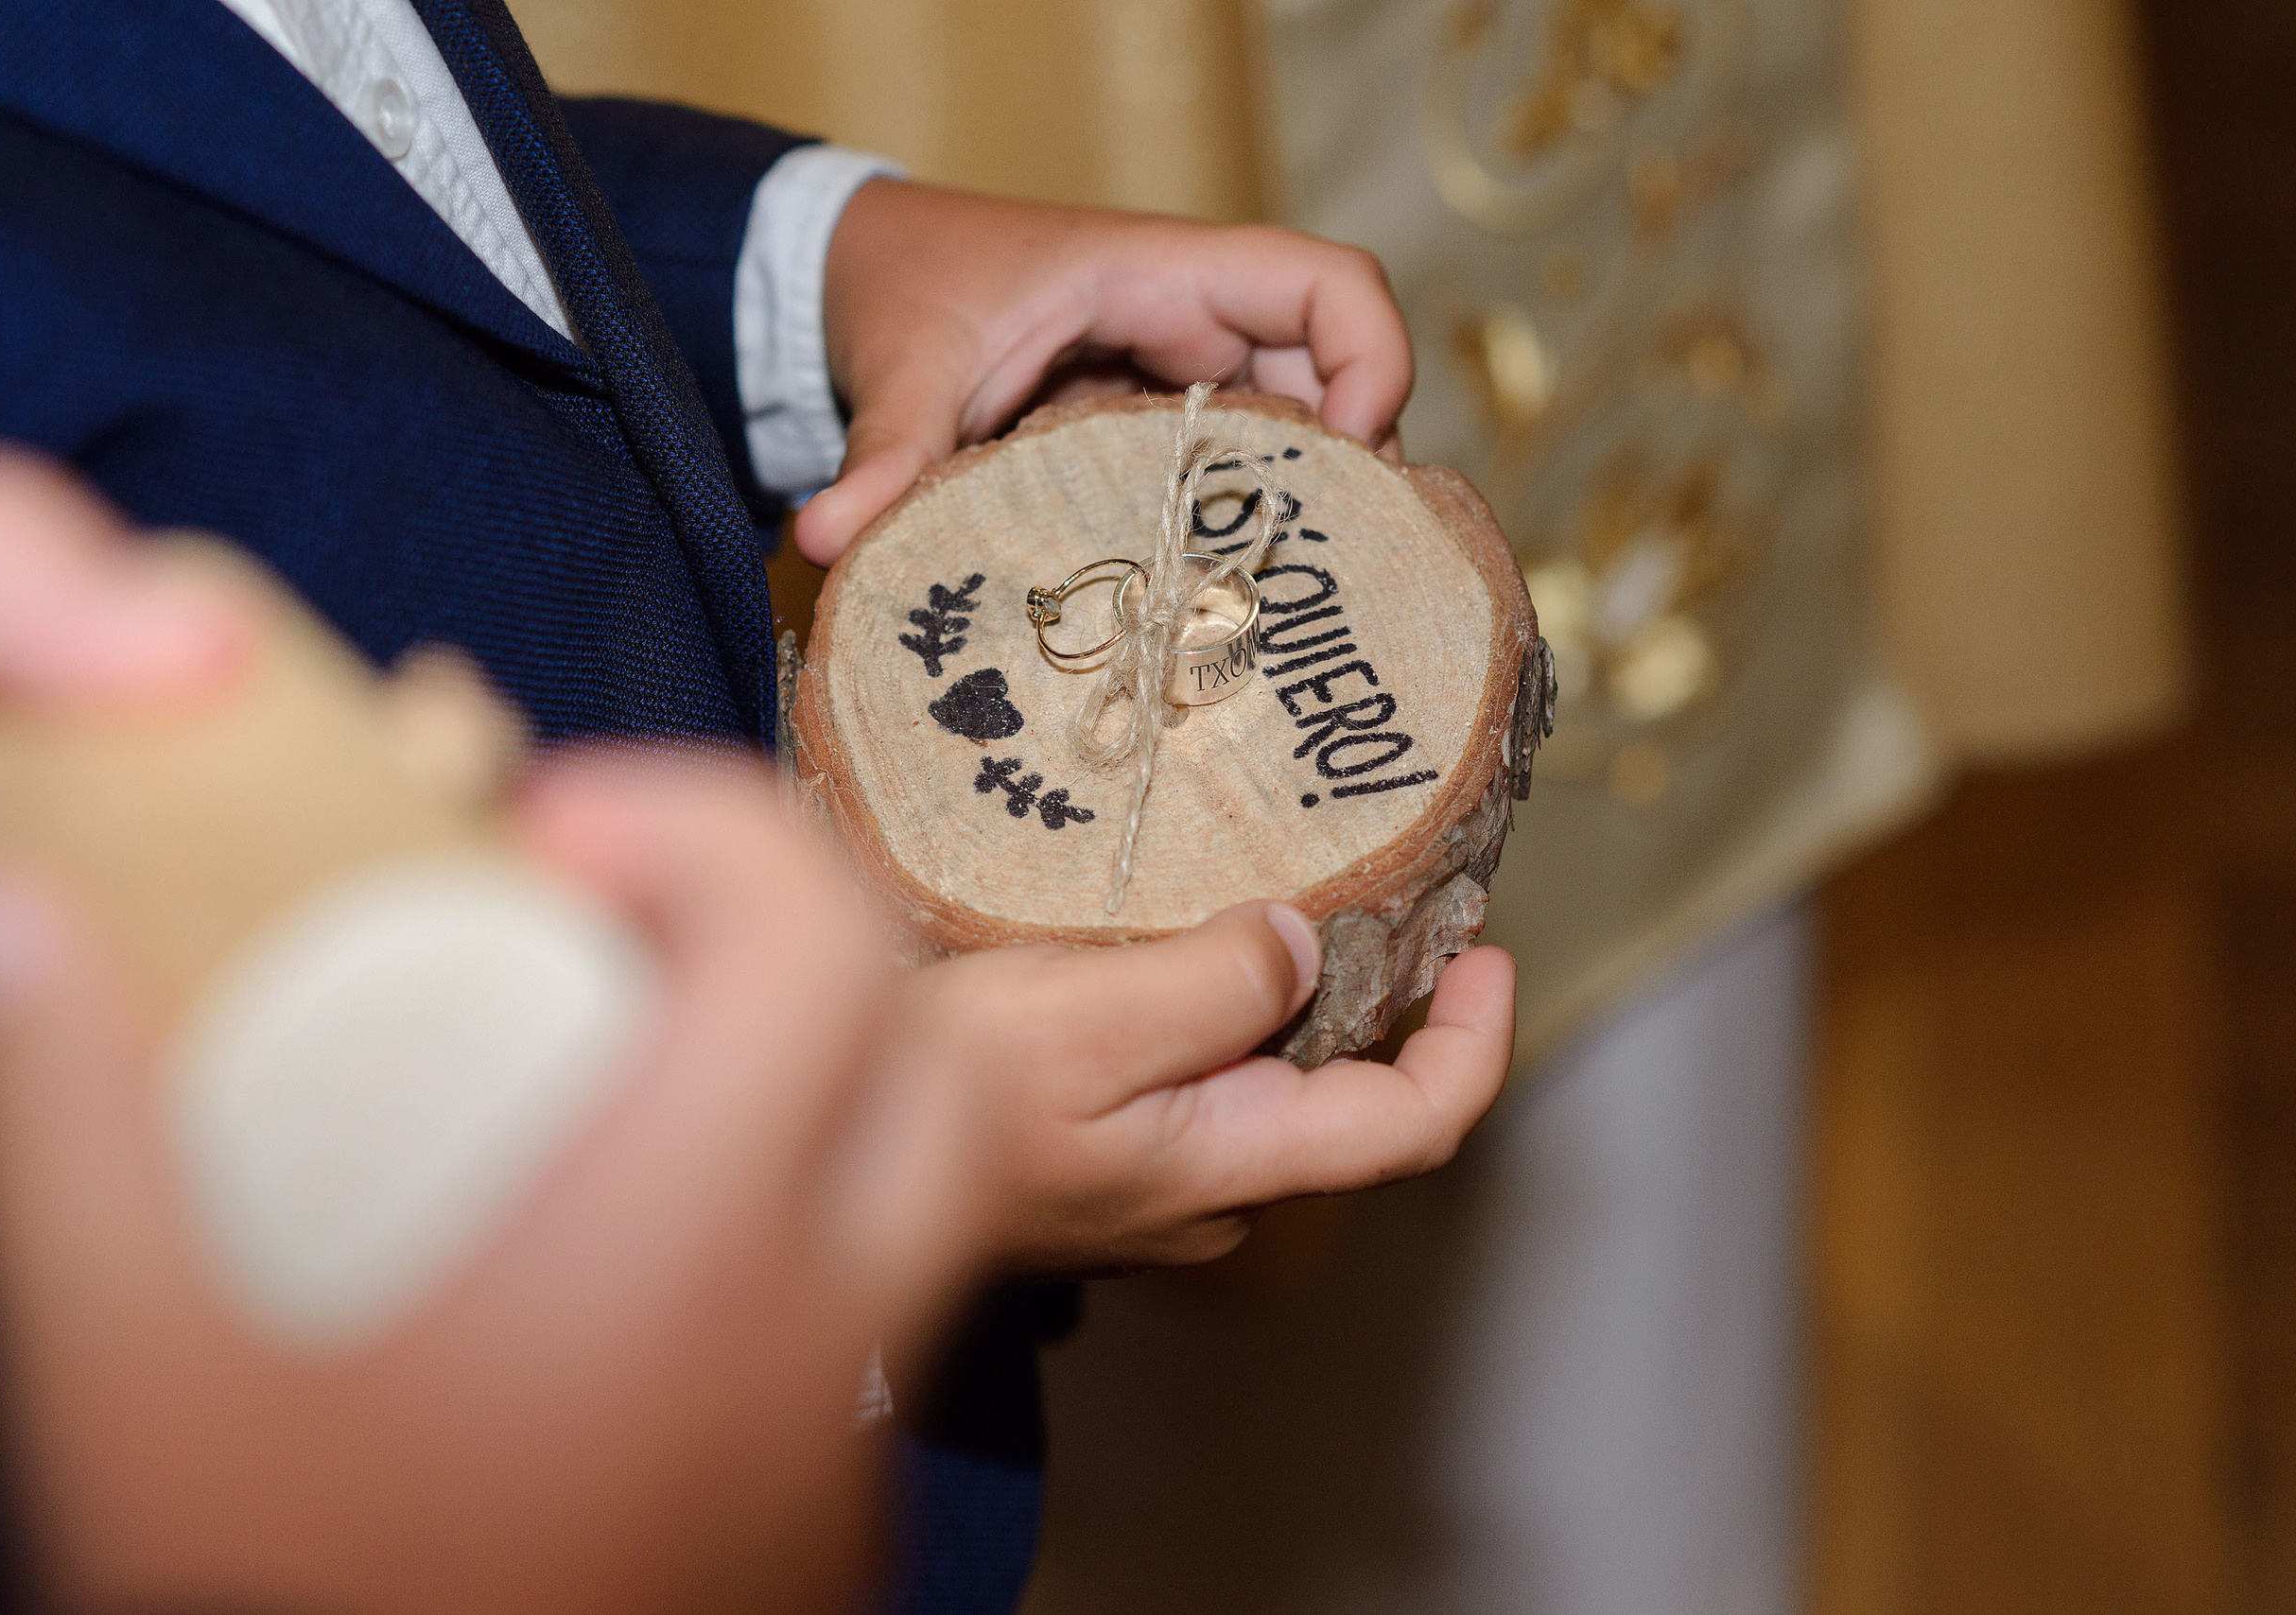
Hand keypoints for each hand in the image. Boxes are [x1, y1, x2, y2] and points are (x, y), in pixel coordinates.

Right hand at [0, 447, 978, 1613]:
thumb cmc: (295, 1601)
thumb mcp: (129, 1363)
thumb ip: (68, 1123)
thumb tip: (5, 930)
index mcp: (680, 1239)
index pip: (810, 936)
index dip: (704, 826)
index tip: (555, 845)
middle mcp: (811, 1320)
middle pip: (922, 1041)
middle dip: (797, 937)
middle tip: (632, 938)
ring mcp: (840, 1429)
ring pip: (927, 1185)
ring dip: (819, 1083)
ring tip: (641, 1082)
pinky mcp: (827, 1518)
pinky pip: (878, 1314)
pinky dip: (802, 1231)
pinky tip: (636, 1265)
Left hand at [795, 181, 1413, 563]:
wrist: (858, 275)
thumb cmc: (904, 287)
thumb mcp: (901, 368)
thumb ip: (883, 454)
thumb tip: (824, 539)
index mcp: (1160, 273)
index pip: (1326, 283)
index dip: (1371, 361)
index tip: (1346, 460)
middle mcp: (1193, 321)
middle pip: (1330, 381)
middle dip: (1342, 475)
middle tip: (1320, 579)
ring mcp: (1181, 377)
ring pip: (1284, 440)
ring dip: (1287, 515)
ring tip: (1272, 608)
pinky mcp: (1152, 428)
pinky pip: (1225, 472)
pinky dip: (1230, 529)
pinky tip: (1211, 606)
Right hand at [879, 901, 1514, 1274]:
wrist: (807, 1160)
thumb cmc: (927, 1103)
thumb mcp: (1080, 1022)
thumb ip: (1212, 986)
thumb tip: (1302, 944)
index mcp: (1230, 1160)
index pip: (1414, 1125)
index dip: (1475, 1040)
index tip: (1488, 947)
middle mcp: (1208, 1189)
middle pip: (1342, 1097)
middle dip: (1381, 995)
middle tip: (1381, 879)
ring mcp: (1151, 1183)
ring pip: (1261, 1084)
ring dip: (1285, 995)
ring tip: (1266, 886)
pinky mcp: (1095, 1156)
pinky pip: (1188, 1080)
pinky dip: (1209, 1010)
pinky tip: (1159, 943)